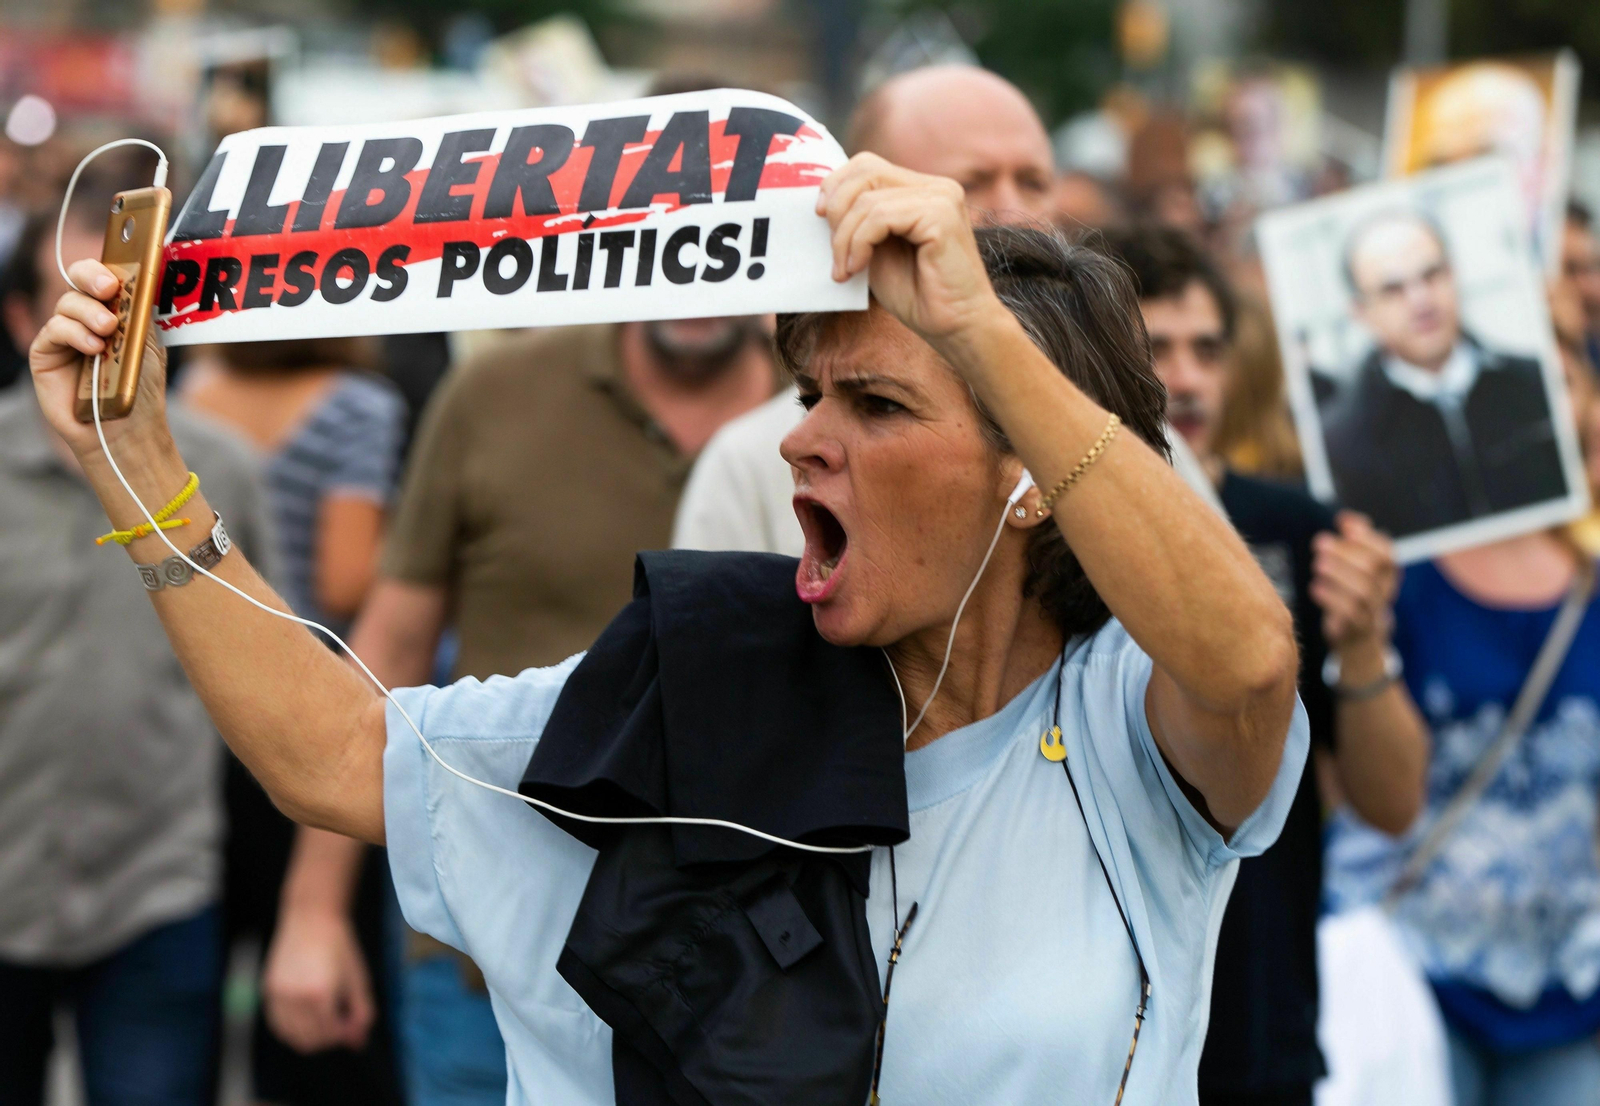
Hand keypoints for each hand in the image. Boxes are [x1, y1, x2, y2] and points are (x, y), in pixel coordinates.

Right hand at [29, 258, 172, 462]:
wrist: (128, 429)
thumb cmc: (140, 389)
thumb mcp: (147, 344)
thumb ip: (139, 312)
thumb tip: (139, 277)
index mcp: (114, 309)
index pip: (105, 275)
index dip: (110, 266)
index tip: (124, 270)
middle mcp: (86, 317)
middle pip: (79, 279)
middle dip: (92, 276)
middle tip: (108, 288)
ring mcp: (65, 334)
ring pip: (68, 303)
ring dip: (89, 312)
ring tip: (109, 331)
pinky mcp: (46, 353)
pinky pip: (55, 329)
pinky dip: (75, 333)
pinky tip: (93, 348)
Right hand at [261, 908, 374, 1053]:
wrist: (311, 918)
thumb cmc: (340, 947)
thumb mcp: (358, 978)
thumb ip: (362, 1013)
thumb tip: (358, 1043)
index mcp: (320, 994)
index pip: (331, 1034)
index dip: (345, 1035)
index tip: (354, 1026)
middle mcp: (295, 997)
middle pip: (310, 1040)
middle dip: (329, 1039)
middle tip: (341, 1024)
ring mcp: (278, 995)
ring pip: (291, 1036)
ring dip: (310, 1037)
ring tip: (326, 1020)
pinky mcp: (268, 990)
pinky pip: (278, 1023)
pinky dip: (292, 1028)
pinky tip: (307, 1018)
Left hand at [817, 153, 1005, 351]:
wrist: (956, 326)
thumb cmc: (917, 294)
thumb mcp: (876, 249)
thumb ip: (858, 221)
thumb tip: (822, 200)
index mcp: (922, 189)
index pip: (867, 165)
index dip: (835, 186)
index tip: (819, 219)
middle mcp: (935, 186)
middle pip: (865, 170)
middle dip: (836, 210)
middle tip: (834, 254)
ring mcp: (941, 197)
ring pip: (867, 198)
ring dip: (844, 238)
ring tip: (844, 271)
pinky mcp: (942, 214)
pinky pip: (880, 215)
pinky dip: (859, 243)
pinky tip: (858, 269)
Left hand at [1311, 511, 1398, 650]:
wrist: (1361, 639)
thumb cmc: (1355, 592)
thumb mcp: (1358, 566)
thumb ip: (1355, 541)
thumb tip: (1344, 518)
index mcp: (1388, 574)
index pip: (1387, 553)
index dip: (1367, 537)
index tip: (1343, 524)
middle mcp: (1384, 591)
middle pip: (1372, 569)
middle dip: (1345, 553)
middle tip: (1319, 543)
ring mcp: (1372, 612)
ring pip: (1362, 592)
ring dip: (1337, 574)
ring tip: (1317, 564)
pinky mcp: (1355, 629)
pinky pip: (1348, 615)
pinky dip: (1331, 598)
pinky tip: (1316, 587)